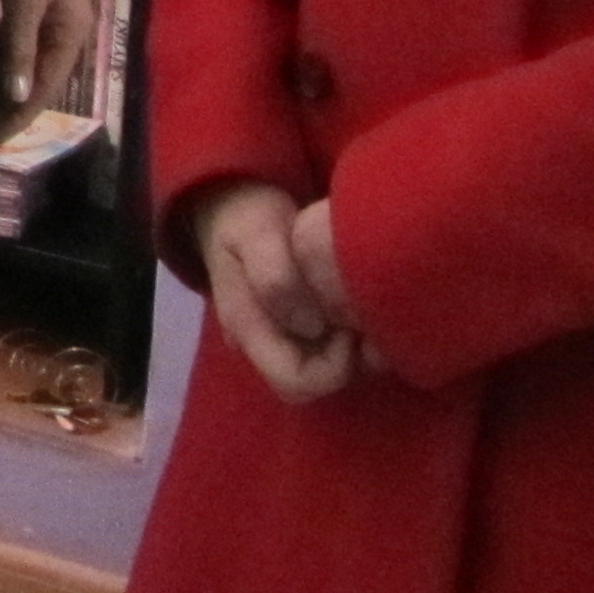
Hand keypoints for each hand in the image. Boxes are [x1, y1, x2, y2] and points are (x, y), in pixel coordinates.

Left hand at [0, 0, 98, 137]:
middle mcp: (61, 35)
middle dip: (6, 107)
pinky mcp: (26, 13)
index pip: (44, 87)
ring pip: (19, 67)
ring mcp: (44, 25)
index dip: (20, 115)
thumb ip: (19, 49)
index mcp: (71, 36)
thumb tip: (15, 96)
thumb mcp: (24, 2)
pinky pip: (9, 48)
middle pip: (33, 82)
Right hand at [189, 178, 363, 403]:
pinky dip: (350, 337)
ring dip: (352, 349)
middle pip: (311, 385)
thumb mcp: (257, 233)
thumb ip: (276, 277)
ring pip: (321, 371)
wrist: (229, 207)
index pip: (296, 383)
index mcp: (248, 329)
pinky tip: (357, 306)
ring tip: (364, 309)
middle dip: (348, 360)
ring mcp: (277, 340)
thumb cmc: (246, 218)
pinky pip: (325, 352)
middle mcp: (261, 346)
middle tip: (364, 318)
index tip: (350, 327)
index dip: (334, 366)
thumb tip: (312, 327)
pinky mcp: (294, 329)